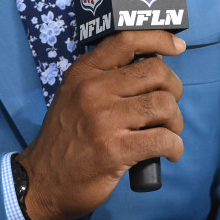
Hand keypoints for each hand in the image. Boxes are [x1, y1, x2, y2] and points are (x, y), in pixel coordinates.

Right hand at [17, 30, 185, 219]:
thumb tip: (153, 66)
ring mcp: (104, 120)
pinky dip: (175, 146)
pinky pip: (164, 139)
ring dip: (175, 121)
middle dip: (173, 90)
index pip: (127, 40)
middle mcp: (93, 90)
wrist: (42, 181)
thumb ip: (105, 77)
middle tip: (167, 108)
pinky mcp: (115, 150)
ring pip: (164, 105)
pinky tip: (170, 152)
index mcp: (84, 72)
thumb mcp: (75, 95)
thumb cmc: (67, 137)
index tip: (177, 47)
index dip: (159, 38)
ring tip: (168, 132)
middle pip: (157, 72)